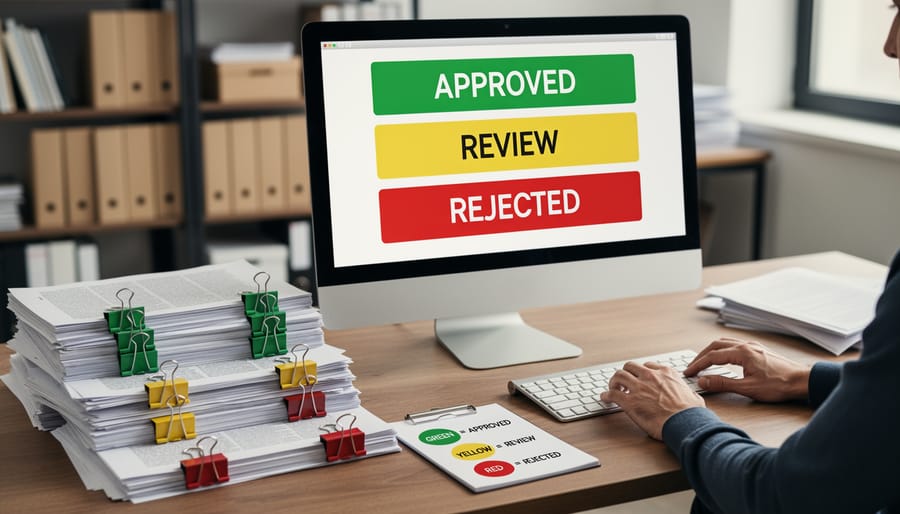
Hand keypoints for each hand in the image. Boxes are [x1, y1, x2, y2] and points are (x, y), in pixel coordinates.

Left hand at [600, 361, 704, 439]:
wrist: (685, 423)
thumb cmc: (691, 413)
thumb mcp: (694, 397)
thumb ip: (689, 393)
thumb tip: (692, 397)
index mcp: (665, 373)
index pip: (647, 366)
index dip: (641, 372)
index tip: (639, 378)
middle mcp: (650, 376)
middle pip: (630, 366)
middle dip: (625, 373)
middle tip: (623, 382)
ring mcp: (639, 387)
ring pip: (618, 375)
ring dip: (614, 382)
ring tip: (613, 388)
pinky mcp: (630, 401)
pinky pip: (612, 394)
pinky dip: (606, 395)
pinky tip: (605, 398)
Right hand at [684, 337, 811, 401]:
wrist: (802, 381)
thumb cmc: (779, 385)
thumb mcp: (748, 388)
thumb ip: (723, 383)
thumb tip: (703, 380)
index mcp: (742, 352)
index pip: (712, 356)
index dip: (698, 365)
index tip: (689, 373)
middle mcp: (746, 345)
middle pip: (715, 346)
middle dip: (701, 356)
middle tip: (692, 367)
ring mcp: (753, 346)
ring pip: (725, 343)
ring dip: (711, 351)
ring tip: (704, 362)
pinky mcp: (758, 350)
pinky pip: (734, 345)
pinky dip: (723, 350)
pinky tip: (724, 359)